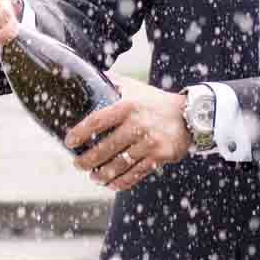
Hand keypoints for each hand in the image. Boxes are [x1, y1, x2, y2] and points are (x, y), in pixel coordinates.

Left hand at [65, 83, 188, 190]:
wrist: (189, 115)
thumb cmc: (155, 102)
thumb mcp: (134, 87)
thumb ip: (113, 83)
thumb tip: (87, 76)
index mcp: (127, 106)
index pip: (97, 121)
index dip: (80, 133)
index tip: (69, 142)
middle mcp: (138, 125)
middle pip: (105, 148)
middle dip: (87, 160)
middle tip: (78, 164)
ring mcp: (149, 142)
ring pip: (119, 165)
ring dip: (102, 174)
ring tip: (93, 176)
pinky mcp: (160, 157)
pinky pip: (136, 173)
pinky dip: (121, 182)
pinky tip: (111, 184)